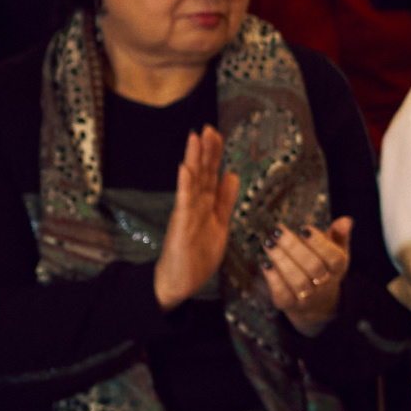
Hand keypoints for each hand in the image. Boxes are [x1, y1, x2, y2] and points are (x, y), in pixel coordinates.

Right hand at [155, 127, 241, 310]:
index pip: (211, 174)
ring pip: (192, 182)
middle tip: (208, 128)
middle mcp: (195, 205)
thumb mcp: (219, 224)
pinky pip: (184, 203)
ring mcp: (186, 214)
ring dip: (194, 160)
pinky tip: (185, 169)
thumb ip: (225, 200)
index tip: (216, 133)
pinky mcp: (180, 226)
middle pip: (202, 173)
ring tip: (195, 138)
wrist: (177, 282)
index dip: (214, 154)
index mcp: (205, 204)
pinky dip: (185, 185)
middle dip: (205, 150)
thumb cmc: (196, 255)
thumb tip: (232, 175)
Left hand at [261, 216, 354, 334]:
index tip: (303, 228)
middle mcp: (325, 284)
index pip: (334, 257)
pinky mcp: (290, 305)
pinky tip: (265, 262)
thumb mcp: (335, 249)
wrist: (315, 302)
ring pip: (298, 281)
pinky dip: (273, 278)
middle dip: (293, 247)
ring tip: (268, 243)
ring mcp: (308, 297)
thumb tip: (345, 220)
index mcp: (339, 268)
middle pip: (313, 267)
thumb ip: (339, 234)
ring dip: (281, 260)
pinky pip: (283, 294)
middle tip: (277, 230)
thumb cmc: (324, 267)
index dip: (319, 243)